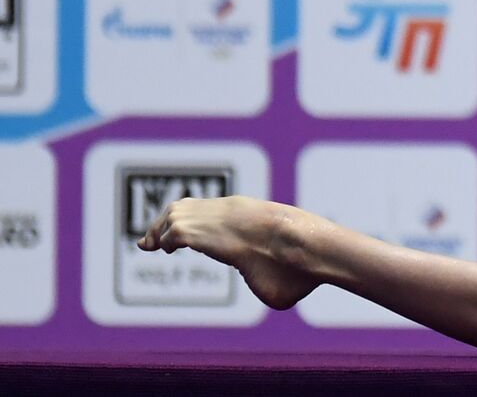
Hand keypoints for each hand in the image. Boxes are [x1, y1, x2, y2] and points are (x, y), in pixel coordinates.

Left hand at [136, 195, 319, 310]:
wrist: (303, 247)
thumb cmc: (300, 270)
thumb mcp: (281, 279)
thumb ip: (269, 282)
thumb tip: (279, 294)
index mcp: (249, 221)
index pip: (214, 215)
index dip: (194, 224)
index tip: (181, 239)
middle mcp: (231, 215)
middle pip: (188, 207)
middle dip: (164, 222)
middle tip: (148, 242)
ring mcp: (218, 219)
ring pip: (177, 214)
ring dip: (160, 229)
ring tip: (149, 246)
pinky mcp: (205, 231)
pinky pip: (175, 229)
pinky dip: (165, 238)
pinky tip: (168, 250)